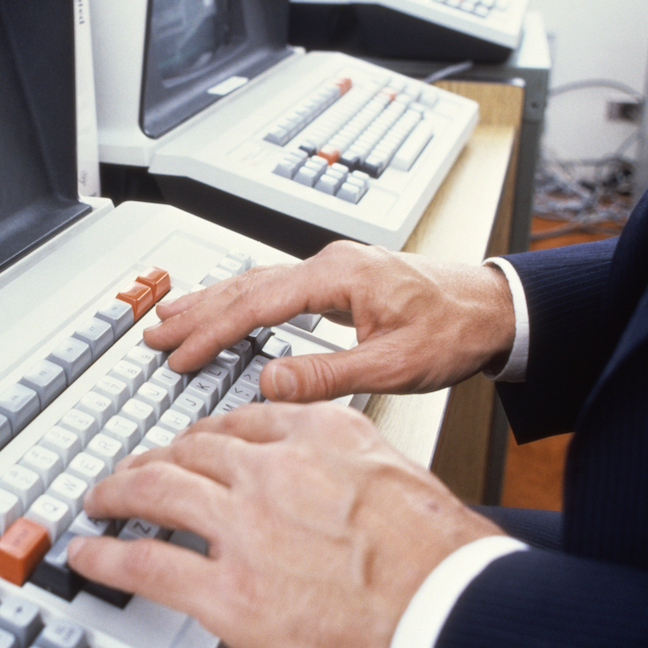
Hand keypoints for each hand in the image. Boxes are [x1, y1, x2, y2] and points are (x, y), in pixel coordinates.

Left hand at [67, 402, 503, 647]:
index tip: (190, 445)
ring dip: (117, 493)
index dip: (202, 437)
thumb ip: (349, 471)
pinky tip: (88, 556)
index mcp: (320, 435)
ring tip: (101, 499)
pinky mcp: (230, 592)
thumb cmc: (446, 563)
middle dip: (153, 459)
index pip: (240, 423)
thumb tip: (329, 487)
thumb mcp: (400, 481)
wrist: (455, 619)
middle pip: (189, 450)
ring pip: (155, 491)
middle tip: (134, 470)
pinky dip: (107, 558)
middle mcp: (274, 469)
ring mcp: (246, 527)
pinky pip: (147, 565)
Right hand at [143, 241, 514, 400]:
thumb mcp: (392, 367)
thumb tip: (270, 382)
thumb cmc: (455, 332)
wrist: (495, 310)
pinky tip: (225, 308)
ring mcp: (334, 269)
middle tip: (152, 332)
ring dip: (211, 302)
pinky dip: (240, 300)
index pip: (256, 305)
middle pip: (245, 286)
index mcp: (338, 277)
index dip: (211, 333)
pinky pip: (275, 285)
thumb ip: (327, 376)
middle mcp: (330, 265)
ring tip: (171, 316)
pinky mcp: (340, 280)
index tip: (179, 356)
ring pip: (256, 282)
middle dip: (195, 311)